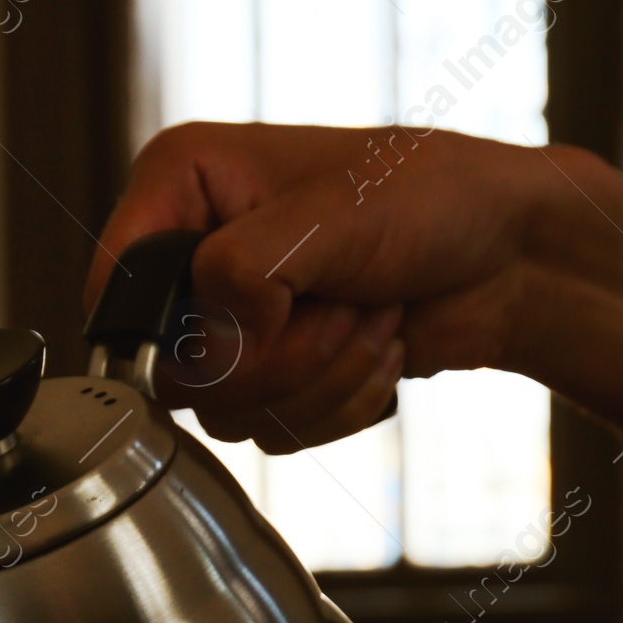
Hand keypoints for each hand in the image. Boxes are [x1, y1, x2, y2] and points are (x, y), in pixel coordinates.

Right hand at [87, 122, 543, 449]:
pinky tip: (373, 349)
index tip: (255, 317)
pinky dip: (337, 405)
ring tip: (369, 318)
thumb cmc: (435, 200)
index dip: (179, 329)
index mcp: (183, 187)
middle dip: (278, 357)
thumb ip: (245, 274)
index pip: (116, 290)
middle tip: (340, 304)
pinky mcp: (269, 375)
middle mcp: (194, 257)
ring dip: (319, 380)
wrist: (507, 257)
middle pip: (176, 374)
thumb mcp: (332, 217)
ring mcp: (231, 324)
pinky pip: (271, 435)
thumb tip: (204, 348)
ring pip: (228, 414)